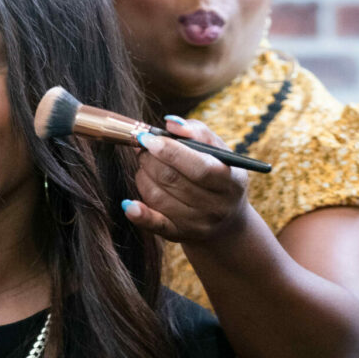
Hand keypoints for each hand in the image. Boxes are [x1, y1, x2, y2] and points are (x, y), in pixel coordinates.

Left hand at [124, 117, 250, 244]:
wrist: (226, 221)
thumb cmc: (220, 174)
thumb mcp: (220, 152)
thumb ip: (198, 132)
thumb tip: (170, 123)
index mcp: (230, 182)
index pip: (199, 167)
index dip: (170, 151)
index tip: (149, 137)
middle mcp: (216, 206)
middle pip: (173, 180)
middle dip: (150, 158)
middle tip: (144, 146)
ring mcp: (197, 224)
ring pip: (158, 197)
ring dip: (143, 175)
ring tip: (146, 165)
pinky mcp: (178, 234)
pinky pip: (155, 225)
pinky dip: (139, 214)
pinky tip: (128, 204)